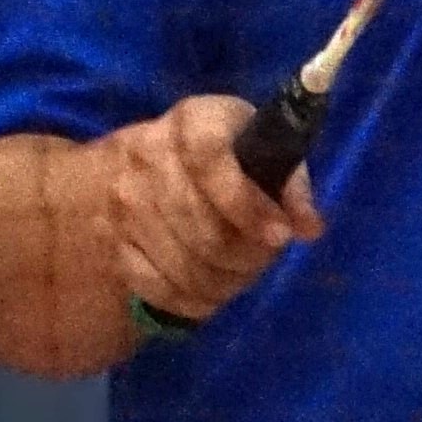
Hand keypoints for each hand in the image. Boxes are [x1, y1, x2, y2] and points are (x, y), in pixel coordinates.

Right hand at [103, 94, 321, 324]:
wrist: (133, 162)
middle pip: (201, 226)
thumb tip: (309, 229)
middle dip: (247, 254)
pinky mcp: (112, 242)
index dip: (248, 205)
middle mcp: (147, 158)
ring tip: (244, 272)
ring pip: (182, 263)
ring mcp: (123, 203)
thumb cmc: (222, 151)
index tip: (281, 235)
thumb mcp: (261, 146)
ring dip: (224, 280)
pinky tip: (212, 293)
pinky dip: (191, 299)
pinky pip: (155, 285)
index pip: (211, 162)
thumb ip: (290, 185)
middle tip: (267, 256)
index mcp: (192, 122)